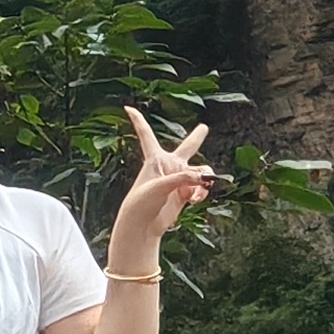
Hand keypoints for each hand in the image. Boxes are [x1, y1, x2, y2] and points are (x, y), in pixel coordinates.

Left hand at [113, 107, 216, 256]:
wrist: (142, 225)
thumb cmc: (142, 202)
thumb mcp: (161, 186)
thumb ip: (183, 179)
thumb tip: (204, 179)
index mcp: (154, 159)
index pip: (146, 134)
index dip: (138, 120)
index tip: (127, 107)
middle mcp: (168, 166)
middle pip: (188, 148)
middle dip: (197, 138)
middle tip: (204, 128)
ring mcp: (178, 180)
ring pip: (201, 172)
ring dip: (205, 178)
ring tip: (202, 187)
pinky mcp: (184, 194)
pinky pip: (201, 187)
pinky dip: (202, 192)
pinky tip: (196, 199)